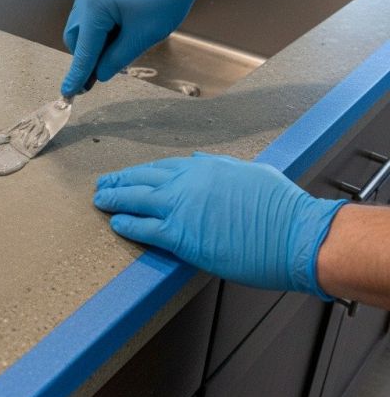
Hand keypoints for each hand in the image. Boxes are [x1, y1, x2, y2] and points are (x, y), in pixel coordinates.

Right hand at [61, 0, 221, 96]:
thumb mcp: (142, 36)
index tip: (69, 92)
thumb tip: (100, 74)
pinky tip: (118, 32)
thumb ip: (116, 59)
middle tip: (102, 72)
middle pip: (75, 36)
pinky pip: (90, 12)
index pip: (84, 48)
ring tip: (118, 47)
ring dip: (94, 41)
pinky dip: (99, 27)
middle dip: (87, 55)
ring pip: (82, 25)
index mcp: (96, 4)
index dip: (78, 74)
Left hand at [94, 152, 346, 296]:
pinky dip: (127, 224)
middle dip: (119, 182)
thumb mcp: (248, 172)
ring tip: (100, 201)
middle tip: (103, 185)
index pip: (161, 168)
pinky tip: (116, 223)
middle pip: (142, 179)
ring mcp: (182, 208)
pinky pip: (145, 228)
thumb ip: (217, 167)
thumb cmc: (281, 207)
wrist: (296, 234)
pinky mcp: (182, 235)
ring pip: (137, 200)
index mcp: (204, 167)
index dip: (140, 173)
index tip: (128, 175)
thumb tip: (196, 161)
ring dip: (115, 200)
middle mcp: (188, 183)